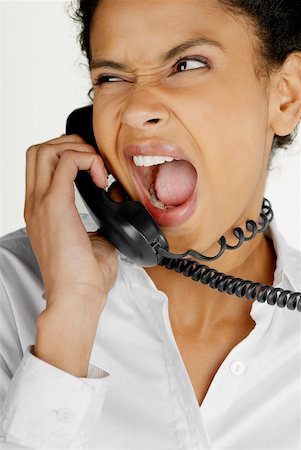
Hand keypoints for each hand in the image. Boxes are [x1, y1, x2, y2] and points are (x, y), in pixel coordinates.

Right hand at [24, 134, 117, 311]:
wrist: (76, 296)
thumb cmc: (83, 276)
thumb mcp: (93, 237)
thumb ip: (99, 216)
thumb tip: (114, 198)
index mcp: (41, 210)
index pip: (41, 165)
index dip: (67, 155)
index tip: (93, 169)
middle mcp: (35, 203)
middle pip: (39, 151)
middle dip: (70, 144)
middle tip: (95, 162)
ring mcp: (41, 202)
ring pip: (46, 150)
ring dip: (76, 148)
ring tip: (96, 167)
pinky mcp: (55, 204)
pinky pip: (67, 162)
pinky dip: (87, 161)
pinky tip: (102, 179)